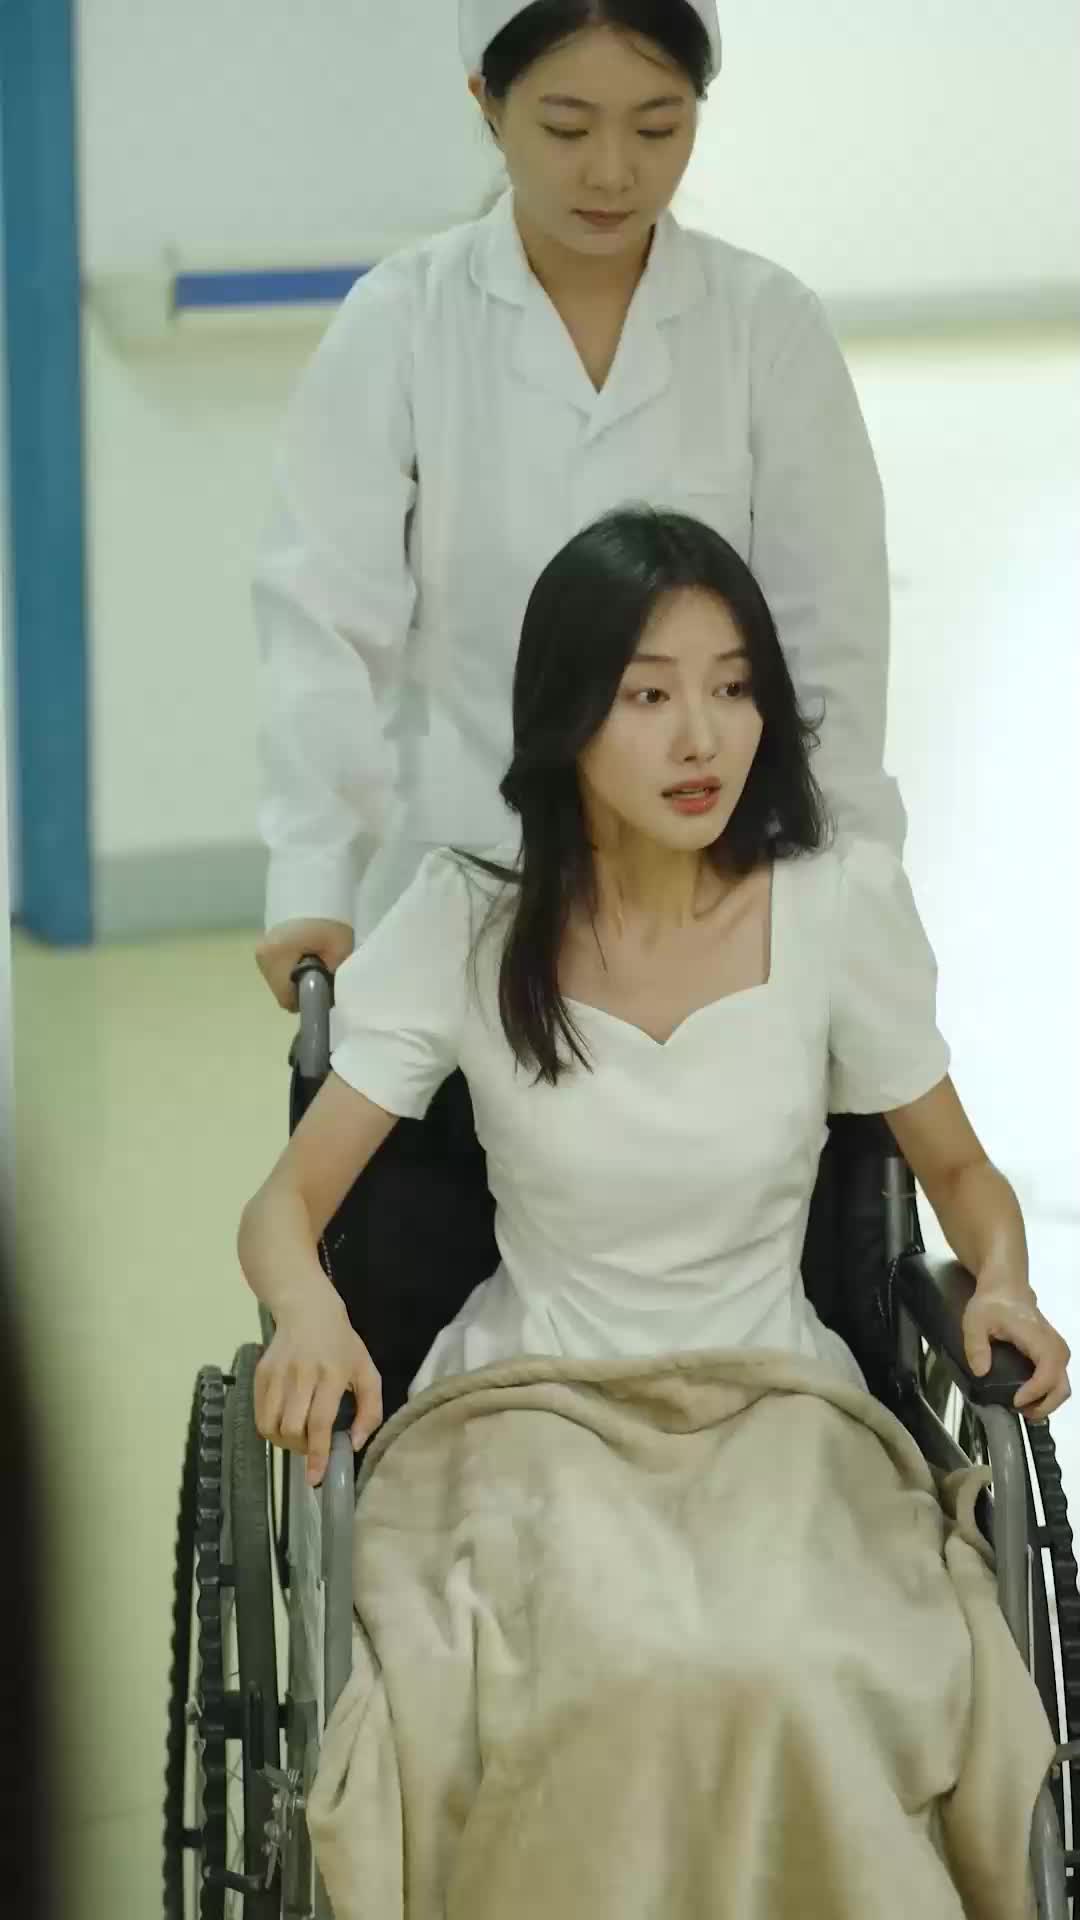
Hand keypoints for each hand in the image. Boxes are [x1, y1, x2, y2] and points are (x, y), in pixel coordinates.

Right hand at [253, 1289, 381, 1484]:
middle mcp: (302, 1374)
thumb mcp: (367, 1371)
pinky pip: (260, 1415)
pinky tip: (285, 1423)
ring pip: (271, 1426)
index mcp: (333, 1374)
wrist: (307, 1310)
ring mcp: (278, 1373)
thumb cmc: (342, 1345)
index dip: (317, 1453)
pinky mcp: (261, 1374)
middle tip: (313, 1446)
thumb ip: (370, 1410)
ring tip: (298, 1437)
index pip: (320, 1421)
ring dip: (284, 1442)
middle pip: (292, 1428)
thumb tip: (354, 1445)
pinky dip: (271, 1428)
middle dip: (301, 1448)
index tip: (315, 1477)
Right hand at [256, 918, 353, 1010]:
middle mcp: (261, 956)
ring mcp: (260, 952)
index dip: (308, 999)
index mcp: (275, 957)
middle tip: (323, 971)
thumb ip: (333, 979)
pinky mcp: (264, 948)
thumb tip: (329, 996)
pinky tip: (304, 955)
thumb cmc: (330, 921)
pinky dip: (291, 968)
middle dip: (302, 988)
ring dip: (296, 978)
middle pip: (282, 991)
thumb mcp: (341, 950)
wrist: (319, 890)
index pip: (288, 999)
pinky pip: (278, 969)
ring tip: (315, 959)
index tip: (324, 987)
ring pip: (279, 981)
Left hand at [962, 1287, 1070, 1421]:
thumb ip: (976, 1345)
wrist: (1007, 1288)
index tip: (1014, 1401)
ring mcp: (1057, 1351)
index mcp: (1038, 1338)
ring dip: (1046, 1403)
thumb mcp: (975, 1320)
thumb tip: (981, 1372)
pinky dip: (1046, 1394)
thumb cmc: (991, 1304)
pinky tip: (1027, 1398)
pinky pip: (1058, 1380)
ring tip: (1022, 1408)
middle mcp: (1054, 1346)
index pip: (1047, 1372)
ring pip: (1062, 1386)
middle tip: (1019, 1412)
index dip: (1035, 1392)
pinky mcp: (1054, 1355)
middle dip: (1044, 1405)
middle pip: (1061, 1386)